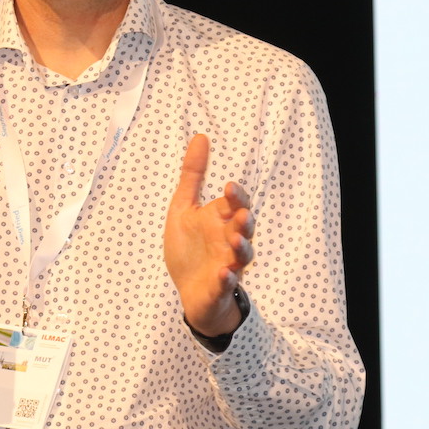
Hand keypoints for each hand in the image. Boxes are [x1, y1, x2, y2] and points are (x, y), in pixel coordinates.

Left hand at [163, 134, 254, 336]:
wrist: (190, 291)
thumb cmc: (190, 247)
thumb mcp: (184, 208)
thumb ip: (193, 176)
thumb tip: (201, 137)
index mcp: (221, 220)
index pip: (235, 204)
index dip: (235, 196)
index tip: (228, 186)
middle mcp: (229, 240)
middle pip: (245, 227)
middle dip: (244, 220)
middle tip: (240, 214)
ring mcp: (228, 264)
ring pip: (243, 255)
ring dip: (241, 247)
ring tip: (234, 240)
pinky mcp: (220, 286)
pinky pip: (227, 282)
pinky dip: (227, 277)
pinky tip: (223, 272)